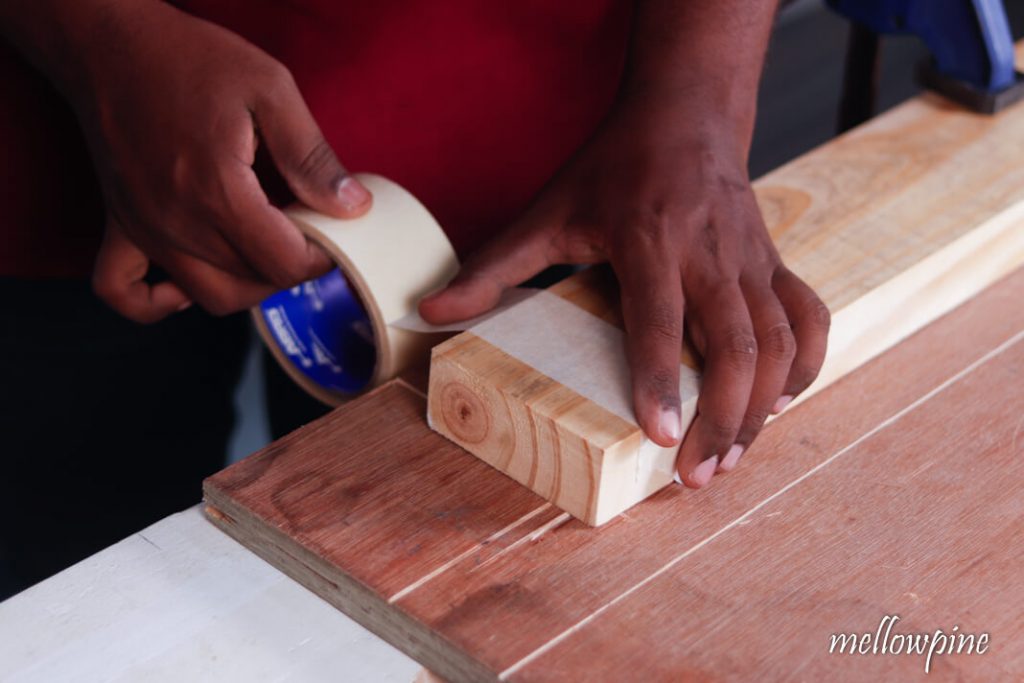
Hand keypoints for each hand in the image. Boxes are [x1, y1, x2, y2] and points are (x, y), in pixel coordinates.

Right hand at [64, 2, 370, 321]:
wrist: (112, 45)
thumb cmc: (189, 60)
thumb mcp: (270, 90)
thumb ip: (311, 156)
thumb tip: (351, 206)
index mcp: (218, 192)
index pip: (284, 264)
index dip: (320, 260)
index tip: (332, 237)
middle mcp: (178, 223)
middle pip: (253, 284)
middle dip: (290, 269)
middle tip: (305, 236)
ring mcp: (144, 230)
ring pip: (207, 297)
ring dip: (247, 287)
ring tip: (265, 253)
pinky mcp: (119, 226)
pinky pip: (124, 292)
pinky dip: (159, 303)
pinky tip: (189, 284)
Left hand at [419, 99, 829, 487]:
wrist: (685, 113)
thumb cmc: (613, 166)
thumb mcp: (547, 210)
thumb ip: (492, 267)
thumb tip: (430, 312)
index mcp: (647, 239)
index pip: (659, 320)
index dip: (662, 380)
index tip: (664, 439)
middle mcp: (708, 252)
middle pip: (736, 345)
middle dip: (725, 418)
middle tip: (699, 477)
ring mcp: (751, 258)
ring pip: (778, 342)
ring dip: (763, 407)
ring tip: (734, 457)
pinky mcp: (775, 262)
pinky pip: (809, 319)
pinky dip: (805, 367)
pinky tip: (780, 403)